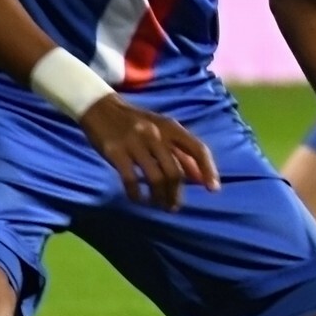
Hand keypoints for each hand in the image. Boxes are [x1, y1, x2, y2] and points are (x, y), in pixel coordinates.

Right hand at [78, 95, 219, 210]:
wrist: (102, 109)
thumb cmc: (138, 123)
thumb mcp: (162, 131)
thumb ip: (181, 152)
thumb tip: (200, 177)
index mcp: (172, 127)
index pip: (198, 149)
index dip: (208, 169)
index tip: (213, 189)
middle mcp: (157, 134)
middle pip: (175, 171)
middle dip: (176, 193)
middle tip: (173, 206)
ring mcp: (136, 143)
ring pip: (156, 177)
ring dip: (160, 197)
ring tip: (159, 205)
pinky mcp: (115, 152)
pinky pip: (131, 179)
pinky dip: (137, 194)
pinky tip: (139, 199)